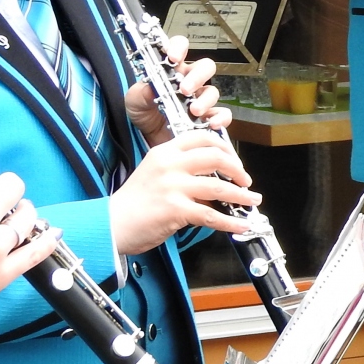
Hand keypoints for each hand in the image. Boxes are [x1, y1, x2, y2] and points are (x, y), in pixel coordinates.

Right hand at [109, 130, 258, 255]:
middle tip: (246, 181)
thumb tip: (215, 180)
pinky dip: (231, 222)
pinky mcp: (176, 209)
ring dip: (242, 196)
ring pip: (219, 187)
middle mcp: (170, 165)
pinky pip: (212, 215)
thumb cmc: (134, 202)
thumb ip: (182, 171)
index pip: (202, 138)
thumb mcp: (156, 174)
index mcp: (165, 152)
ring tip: (253, 201)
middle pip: (216, 158)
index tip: (235, 161)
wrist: (111, 223)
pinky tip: (241, 225)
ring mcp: (173, 186)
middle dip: (238, 170)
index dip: (225, 148)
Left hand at [123, 35, 229, 148]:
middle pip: (205, 67)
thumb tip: (153, 86)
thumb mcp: (134, 100)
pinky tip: (211, 123)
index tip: (173, 57)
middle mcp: (189, 82)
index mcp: (171, 70)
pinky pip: (222, 114)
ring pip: (213, 91)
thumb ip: (142, 92)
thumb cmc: (142, 115)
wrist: (146, 140)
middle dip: (197, 76)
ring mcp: (199, 100)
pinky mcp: (206, 119)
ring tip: (193, 111)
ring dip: (205, 100)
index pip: (180, 48)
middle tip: (185, 89)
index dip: (179, 48)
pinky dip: (220, 118)